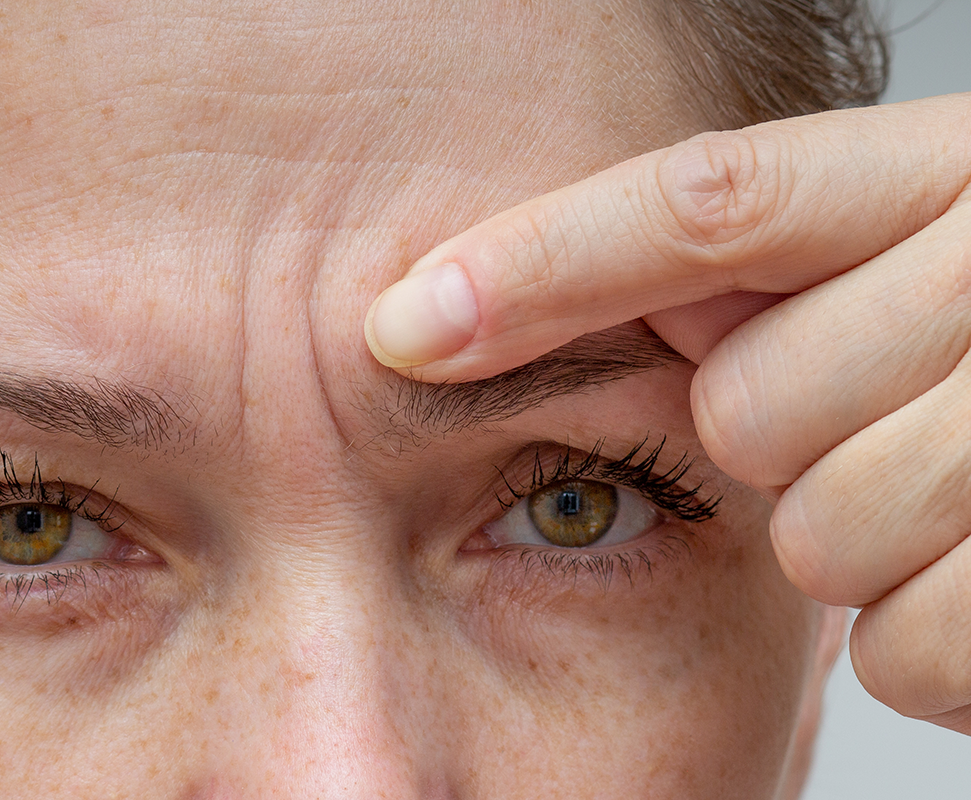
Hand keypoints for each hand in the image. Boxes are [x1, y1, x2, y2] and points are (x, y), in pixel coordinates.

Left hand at [364, 94, 970, 732]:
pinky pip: (906, 647)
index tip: (399, 325)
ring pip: (822, 535)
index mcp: (952, 178)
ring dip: (858, 538)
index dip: (540, 264)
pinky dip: (931, 634)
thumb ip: (758, 266)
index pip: (711, 204)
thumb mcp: (903, 259)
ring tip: (951, 494)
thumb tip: (533, 311)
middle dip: (780, 436)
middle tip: (877, 416)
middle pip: (749, 408)